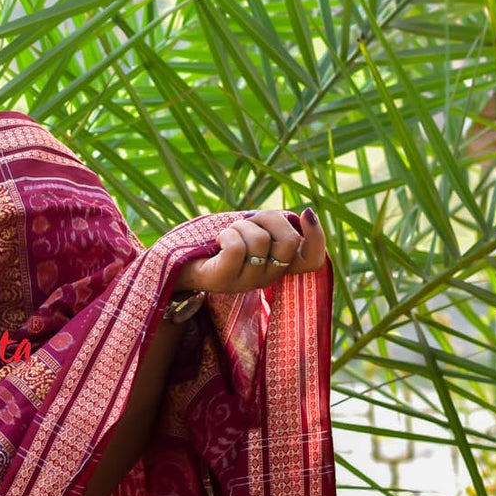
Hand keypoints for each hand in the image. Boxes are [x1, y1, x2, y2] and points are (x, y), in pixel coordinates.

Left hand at [176, 207, 326, 295]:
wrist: (179, 260)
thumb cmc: (219, 240)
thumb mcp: (252, 229)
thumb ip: (276, 225)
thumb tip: (306, 214)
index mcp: (278, 266)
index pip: (313, 260)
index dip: (317, 236)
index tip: (305, 213)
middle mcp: (267, 278)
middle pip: (289, 242)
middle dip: (268, 219)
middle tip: (248, 221)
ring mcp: (247, 282)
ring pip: (259, 240)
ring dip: (240, 226)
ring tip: (227, 234)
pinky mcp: (224, 280)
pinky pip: (237, 247)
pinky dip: (226, 235)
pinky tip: (218, 241)